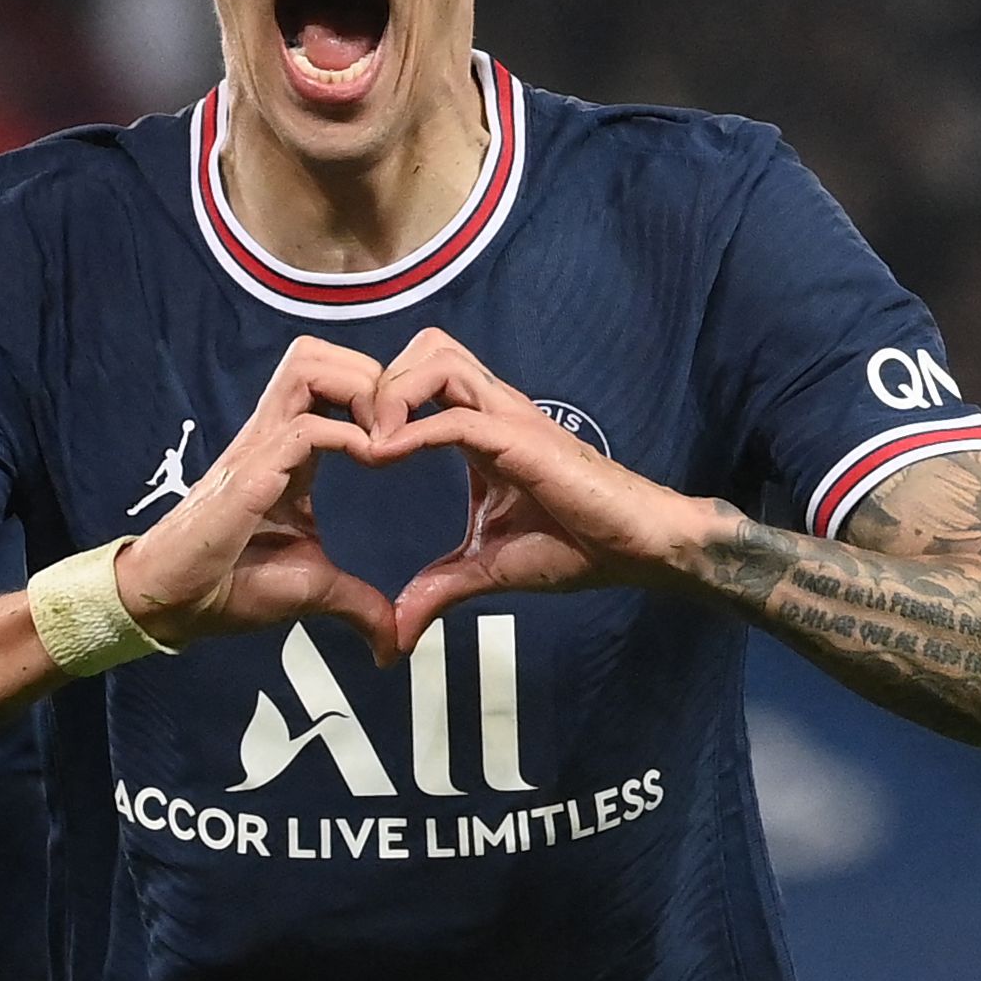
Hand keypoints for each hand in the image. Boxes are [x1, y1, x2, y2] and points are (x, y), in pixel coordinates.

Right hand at [114, 338, 395, 665]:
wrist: (174, 604)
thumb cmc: (230, 587)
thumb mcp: (314, 590)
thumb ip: (359, 603)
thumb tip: (394, 643)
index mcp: (290, 452)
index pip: (330, 380)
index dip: (376, 394)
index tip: (410, 437)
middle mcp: (274, 436)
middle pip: (316, 353)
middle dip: (370, 373)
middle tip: (398, 424)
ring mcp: (260, 447)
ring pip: (308, 365)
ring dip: (359, 389)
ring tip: (384, 437)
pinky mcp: (251, 473)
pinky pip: (306, 427)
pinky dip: (350, 436)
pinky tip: (374, 464)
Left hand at [365, 329, 715, 651]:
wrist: (638, 548)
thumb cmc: (575, 545)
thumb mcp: (487, 568)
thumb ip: (438, 588)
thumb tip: (396, 632)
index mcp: (480, 427)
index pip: (418, 376)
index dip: (375, 397)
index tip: (343, 441)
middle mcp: (492, 410)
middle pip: (424, 347)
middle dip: (378, 378)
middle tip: (352, 430)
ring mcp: (509, 418)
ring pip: (438, 359)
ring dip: (392, 393)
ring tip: (369, 442)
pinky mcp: (523, 439)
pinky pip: (456, 418)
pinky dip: (412, 431)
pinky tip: (383, 458)